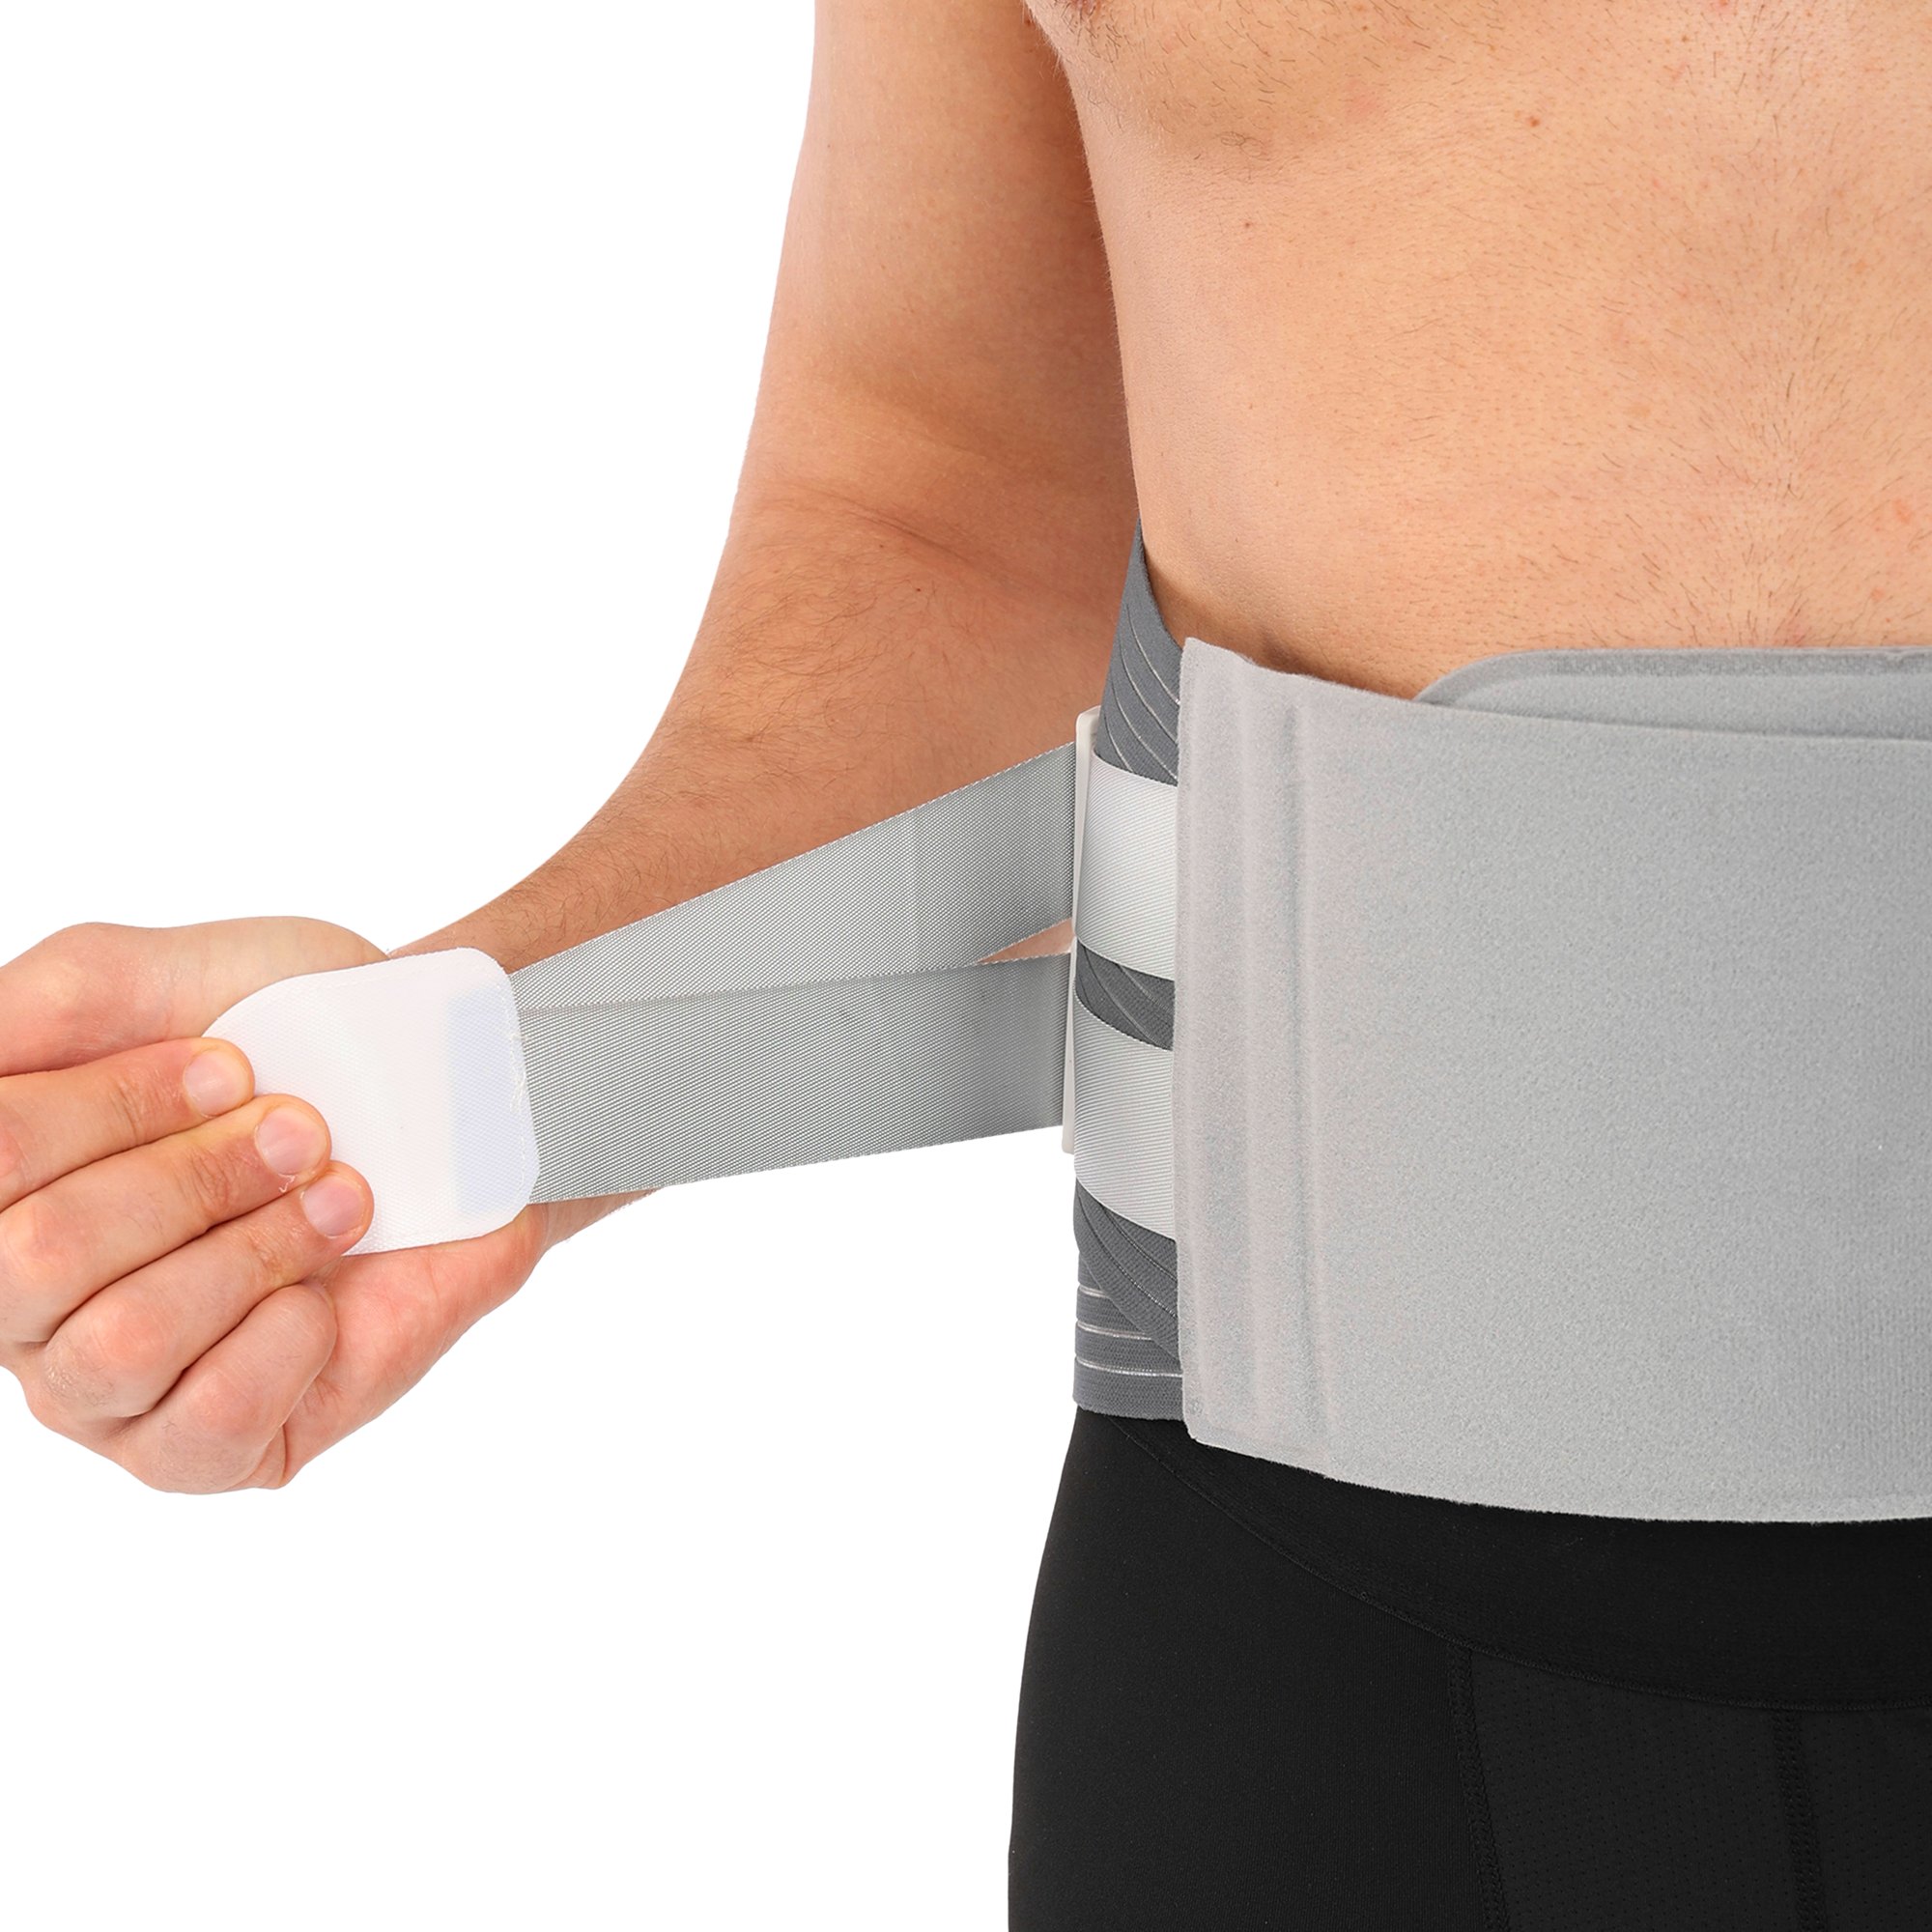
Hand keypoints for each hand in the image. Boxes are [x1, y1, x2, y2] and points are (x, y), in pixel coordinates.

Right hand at [0, 917, 554, 1491]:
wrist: (433, 1099)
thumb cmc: (289, 1038)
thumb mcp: (157, 977)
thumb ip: (42, 1005)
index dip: (116, 1104)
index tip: (234, 1064)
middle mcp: (17, 1298)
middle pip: (39, 1255)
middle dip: (197, 1178)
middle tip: (303, 1134)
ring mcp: (97, 1389)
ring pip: (122, 1342)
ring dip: (254, 1251)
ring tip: (340, 1201)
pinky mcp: (195, 1453)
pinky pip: (207, 1417)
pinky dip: (285, 1337)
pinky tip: (322, 1293)